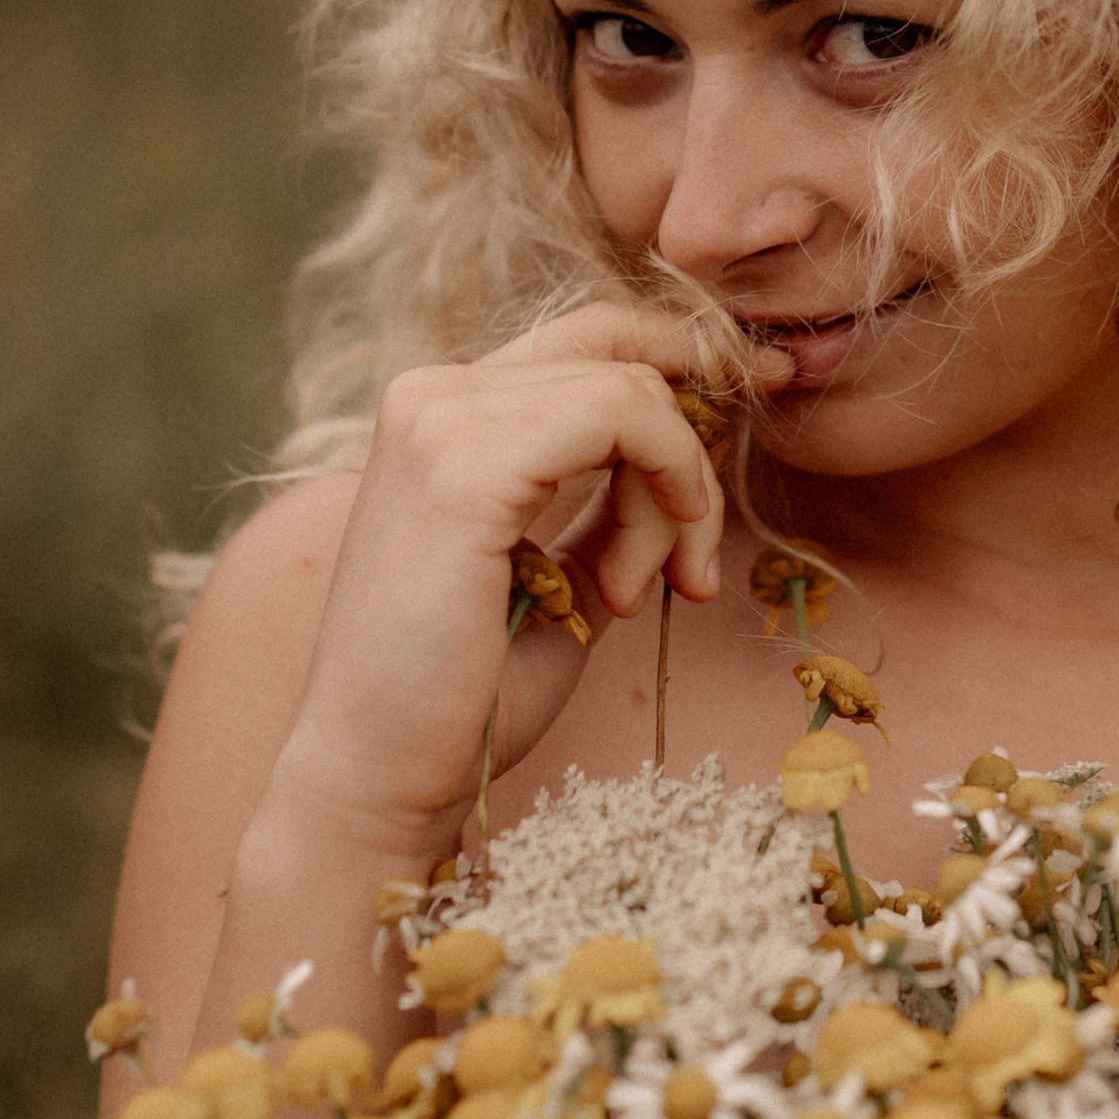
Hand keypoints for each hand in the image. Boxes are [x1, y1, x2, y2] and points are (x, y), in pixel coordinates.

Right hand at [264, 303, 765, 872]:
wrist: (380, 778)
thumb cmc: (464, 696)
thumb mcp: (561, 573)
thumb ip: (610, 501)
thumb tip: (693, 446)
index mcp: (441, 415)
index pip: (590, 339)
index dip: (682, 371)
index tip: (738, 442)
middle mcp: (430, 395)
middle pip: (621, 360)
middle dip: (688, 460)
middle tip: (692, 570)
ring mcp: (439, 419)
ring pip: (633, 394)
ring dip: (675, 499)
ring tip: (643, 596)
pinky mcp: (465, 463)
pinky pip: (625, 416)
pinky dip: (668, 488)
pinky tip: (640, 580)